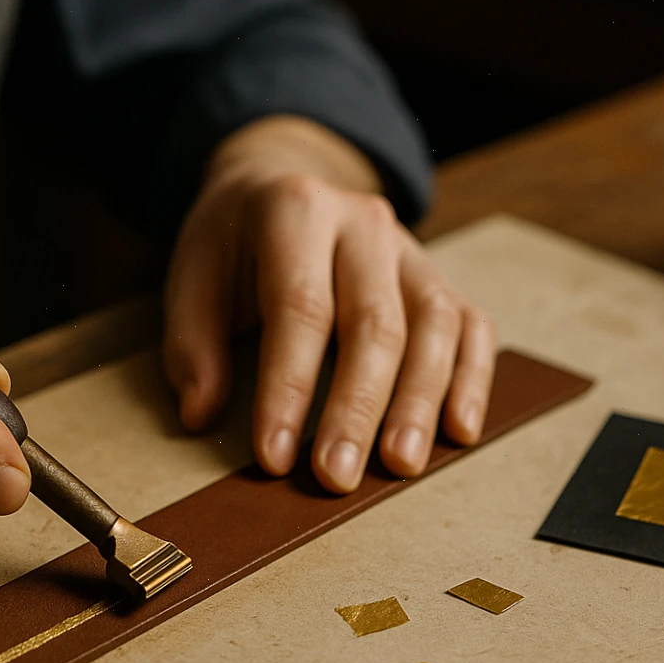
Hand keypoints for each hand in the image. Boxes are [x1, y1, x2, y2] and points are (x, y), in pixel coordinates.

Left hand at [163, 117, 495, 491]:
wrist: (281, 186)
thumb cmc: (233, 244)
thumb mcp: (191, 274)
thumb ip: (194, 344)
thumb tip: (202, 413)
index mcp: (297, 211)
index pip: (300, 308)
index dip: (288, 387)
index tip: (274, 455)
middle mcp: (363, 222)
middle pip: (374, 322)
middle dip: (357, 408)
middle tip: (337, 477)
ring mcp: (409, 248)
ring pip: (433, 324)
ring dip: (420, 401)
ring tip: (401, 465)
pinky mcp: (437, 275)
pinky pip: (471, 325)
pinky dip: (472, 378)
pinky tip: (460, 430)